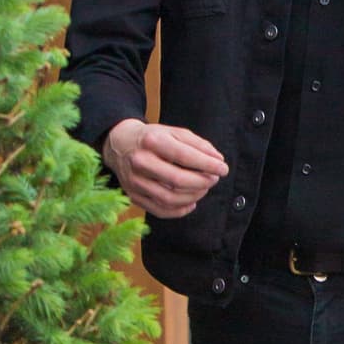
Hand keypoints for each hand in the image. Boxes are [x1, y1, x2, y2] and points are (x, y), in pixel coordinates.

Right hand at [103, 120, 228, 217]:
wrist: (120, 144)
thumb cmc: (153, 138)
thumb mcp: (174, 132)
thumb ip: (198, 145)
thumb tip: (218, 160)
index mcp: (152, 141)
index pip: (185, 156)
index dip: (208, 164)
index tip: (223, 168)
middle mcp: (140, 162)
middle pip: (177, 180)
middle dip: (202, 182)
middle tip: (214, 179)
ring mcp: (135, 181)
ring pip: (170, 198)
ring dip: (193, 196)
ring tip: (203, 188)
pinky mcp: (133, 195)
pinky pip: (160, 210)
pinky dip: (180, 210)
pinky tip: (191, 203)